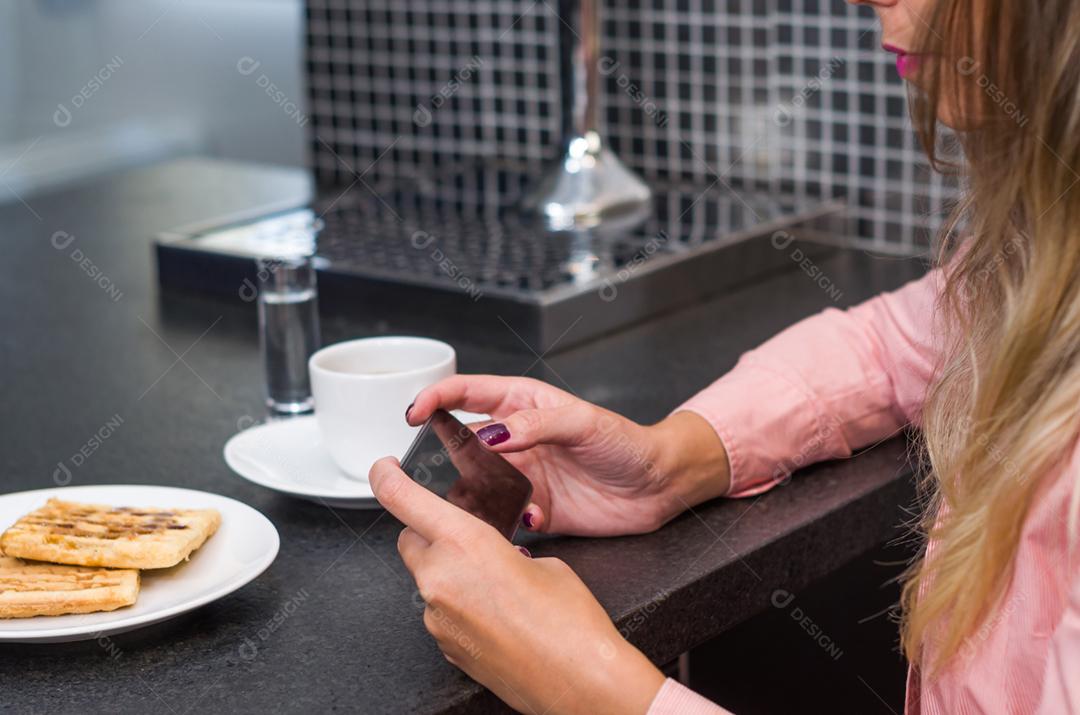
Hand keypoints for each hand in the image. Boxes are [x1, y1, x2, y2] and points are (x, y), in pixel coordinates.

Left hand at [369, 458, 665, 714]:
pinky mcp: (444, 646)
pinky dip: (460, 604)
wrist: (579, 683)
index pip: (402, 499)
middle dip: (433, 532)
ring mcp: (437, 617)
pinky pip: (440, 611)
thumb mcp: (542, 561)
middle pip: (411, 539)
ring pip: (427, 577)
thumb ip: (503, 549)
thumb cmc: (571, 625)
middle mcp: (440, 579)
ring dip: (450, 572)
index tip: (384, 469)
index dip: (386, 477)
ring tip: (496, 586)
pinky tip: (497, 614)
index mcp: (465, 543)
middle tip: (468, 537)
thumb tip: (493, 559)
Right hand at [406, 375, 729, 535]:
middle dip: (449, 454)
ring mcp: (522, 475)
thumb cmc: (627, 442)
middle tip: (452, 468)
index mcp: (522, 404)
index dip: (436, 398)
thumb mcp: (582, 422)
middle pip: (462, 442)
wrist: (660, 486)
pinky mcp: (533, 509)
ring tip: (494, 499)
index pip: (466, 393)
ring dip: (476, 494)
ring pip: (476, 485)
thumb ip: (533, 425)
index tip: (413, 413)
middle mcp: (515, 440)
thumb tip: (489, 435)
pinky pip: (501, 518)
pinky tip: (528, 518)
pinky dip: (505, 522)